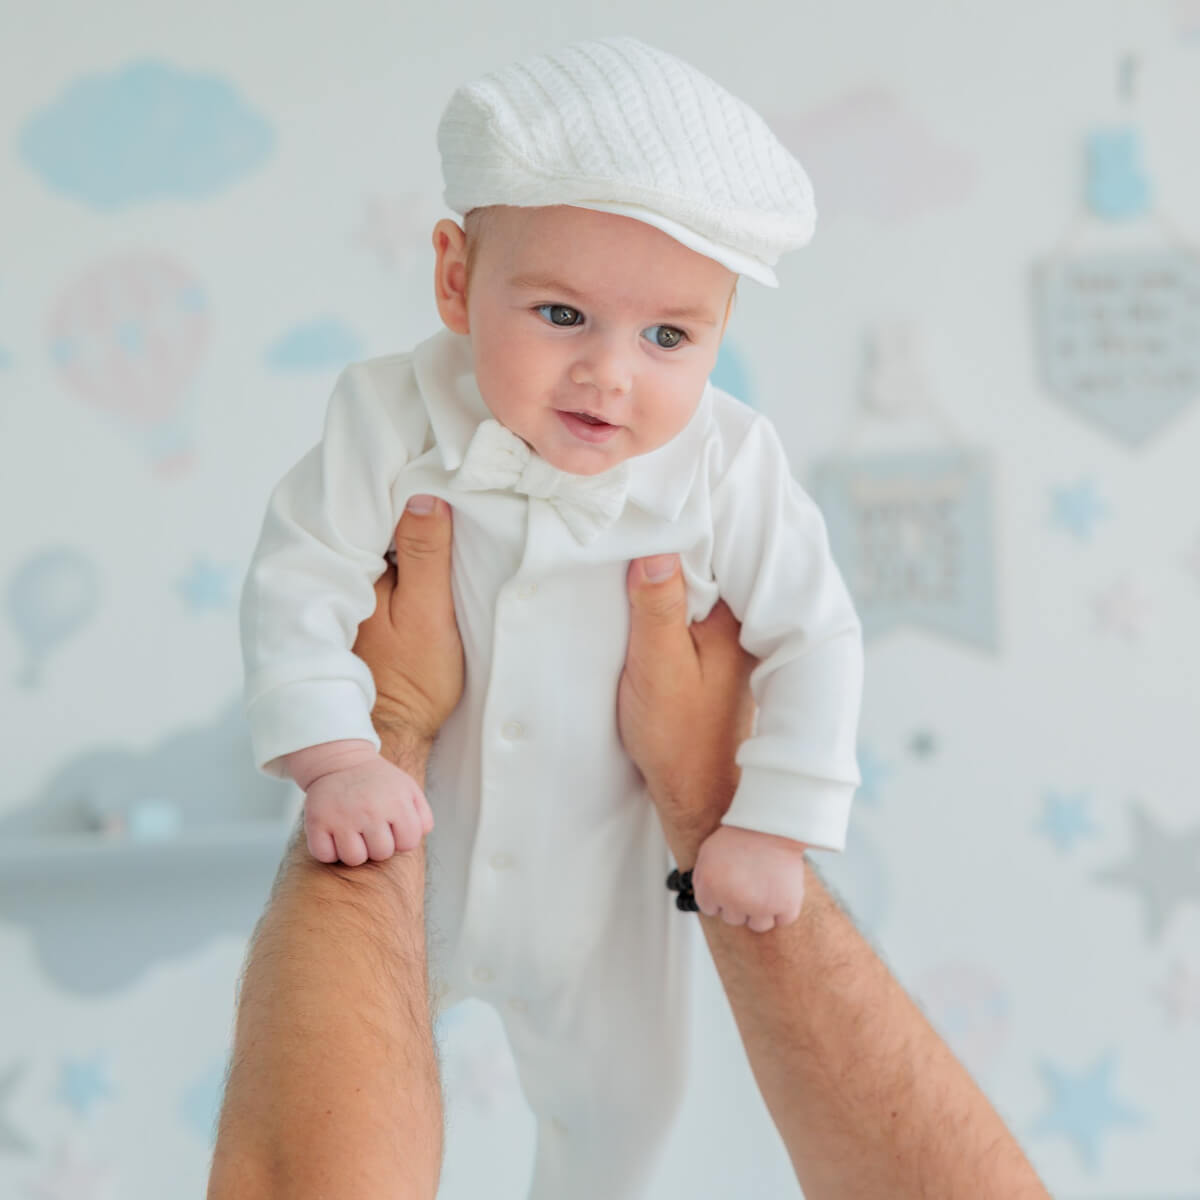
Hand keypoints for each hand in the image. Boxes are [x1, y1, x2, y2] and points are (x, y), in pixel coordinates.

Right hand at [303, 756, 434, 864]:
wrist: (340, 762)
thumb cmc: (377, 781)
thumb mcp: (408, 789)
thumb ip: (422, 815)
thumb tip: (418, 837)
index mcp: (396, 802)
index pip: (408, 844)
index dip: (401, 839)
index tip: (392, 827)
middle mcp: (370, 810)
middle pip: (381, 854)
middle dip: (378, 845)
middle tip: (370, 828)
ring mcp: (342, 817)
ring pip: (353, 859)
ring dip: (354, 850)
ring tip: (353, 833)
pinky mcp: (317, 821)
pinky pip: (325, 856)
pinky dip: (328, 851)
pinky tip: (334, 835)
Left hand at [353, 496, 464, 753]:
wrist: (396, 733)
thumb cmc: (413, 678)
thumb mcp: (428, 612)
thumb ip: (425, 556)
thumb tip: (424, 497)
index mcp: (354, 570)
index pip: (377, 508)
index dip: (406, 486)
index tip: (437, 470)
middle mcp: (342, 576)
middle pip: (373, 521)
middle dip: (401, 501)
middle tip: (442, 482)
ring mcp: (350, 593)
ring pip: (376, 542)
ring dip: (400, 527)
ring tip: (435, 506)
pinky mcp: (362, 609)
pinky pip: (379, 564)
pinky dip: (398, 552)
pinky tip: (422, 548)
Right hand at [618, 554, 756, 863]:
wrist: (697, 797)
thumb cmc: (679, 738)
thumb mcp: (658, 666)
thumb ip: (657, 608)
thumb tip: (655, 548)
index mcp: (735, 621)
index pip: (712, 552)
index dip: (679, 528)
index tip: (643, 511)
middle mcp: (742, 625)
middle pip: (708, 566)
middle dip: (674, 546)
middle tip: (632, 525)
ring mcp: (732, 641)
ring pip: (700, 589)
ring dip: (670, 576)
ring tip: (635, 552)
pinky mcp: (716, 658)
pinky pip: (695, 612)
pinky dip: (673, 602)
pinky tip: (648, 599)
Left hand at [692, 825, 806, 931]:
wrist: (771, 823)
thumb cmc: (739, 834)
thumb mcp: (707, 852)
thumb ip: (701, 879)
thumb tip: (704, 900)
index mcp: (709, 888)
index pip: (711, 909)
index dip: (720, 897)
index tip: (730, 885)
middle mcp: (732, 901)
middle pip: (734, 918)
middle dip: (740, 903)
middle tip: (749, 881)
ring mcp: (760, 906)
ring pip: (758, 924)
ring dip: (762, 911)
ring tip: (766, 887)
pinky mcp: (785, 905)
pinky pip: (783, 920)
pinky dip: (784, 909)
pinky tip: (781, 890)